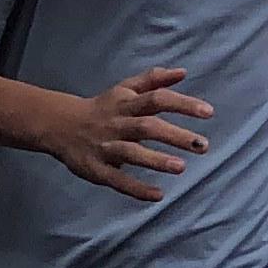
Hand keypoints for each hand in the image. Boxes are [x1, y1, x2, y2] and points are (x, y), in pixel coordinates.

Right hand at [49, 68, 212, 199]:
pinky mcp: (96, 168)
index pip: (157, 99)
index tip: (208, 112)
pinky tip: (158, 195)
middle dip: (175, 135)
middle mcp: (117, 123)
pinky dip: (136, 188)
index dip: (182, 104)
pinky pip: (117, 179)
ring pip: (131, 153)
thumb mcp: (125, 89)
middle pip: (147, 127)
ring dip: (156, 160)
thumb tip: (182, 72)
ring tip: (181, 167)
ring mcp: (106, 146)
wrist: (59, 125)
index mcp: (126, 103)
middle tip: (203, 146)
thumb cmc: (103, 108)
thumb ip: (153, 81)